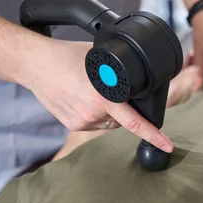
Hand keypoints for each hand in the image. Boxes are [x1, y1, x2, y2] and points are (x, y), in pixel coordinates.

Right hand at [22, 38, 172, 151]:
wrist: (35, 65)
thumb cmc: (67, 57)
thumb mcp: (100, 59)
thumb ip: (119, 73)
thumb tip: (137, 81)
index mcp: (104, 96)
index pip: (135, 122)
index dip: (154, 135)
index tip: (168, 145)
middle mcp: (94, 112)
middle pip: (123, 119)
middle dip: (123, 108)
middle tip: (108, 90)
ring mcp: (83, 121)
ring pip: (109, 122)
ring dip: (107, 112)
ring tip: (90, 91)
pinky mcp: (73, 125)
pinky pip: (94, 124)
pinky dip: (94, 114)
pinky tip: (82, 98)